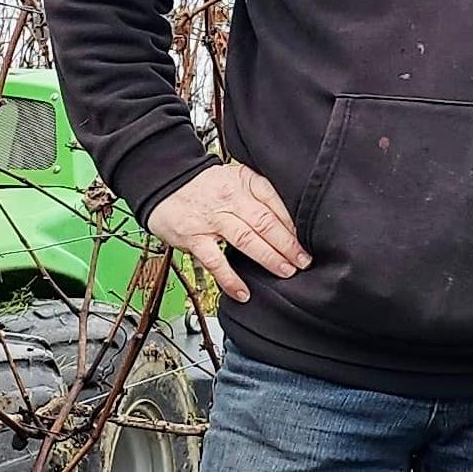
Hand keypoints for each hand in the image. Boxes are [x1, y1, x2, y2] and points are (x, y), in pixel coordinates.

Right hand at [145, 162, 309, 302]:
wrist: (164, 181)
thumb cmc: (204, 185)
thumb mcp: (235, 179)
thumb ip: (259, 196)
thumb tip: (290, 223)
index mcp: (243, 181)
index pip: (273, 200)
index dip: (292, 222)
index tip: (309, 238)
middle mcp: (229, 197)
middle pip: (264, 221)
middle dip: (287, 244)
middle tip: (304, 260)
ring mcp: (211, 218)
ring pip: (245, 239)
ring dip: (268, 257)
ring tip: (286, 272)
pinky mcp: (193, 237)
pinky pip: (214, 260)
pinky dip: (230, 278)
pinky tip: (243, 292)